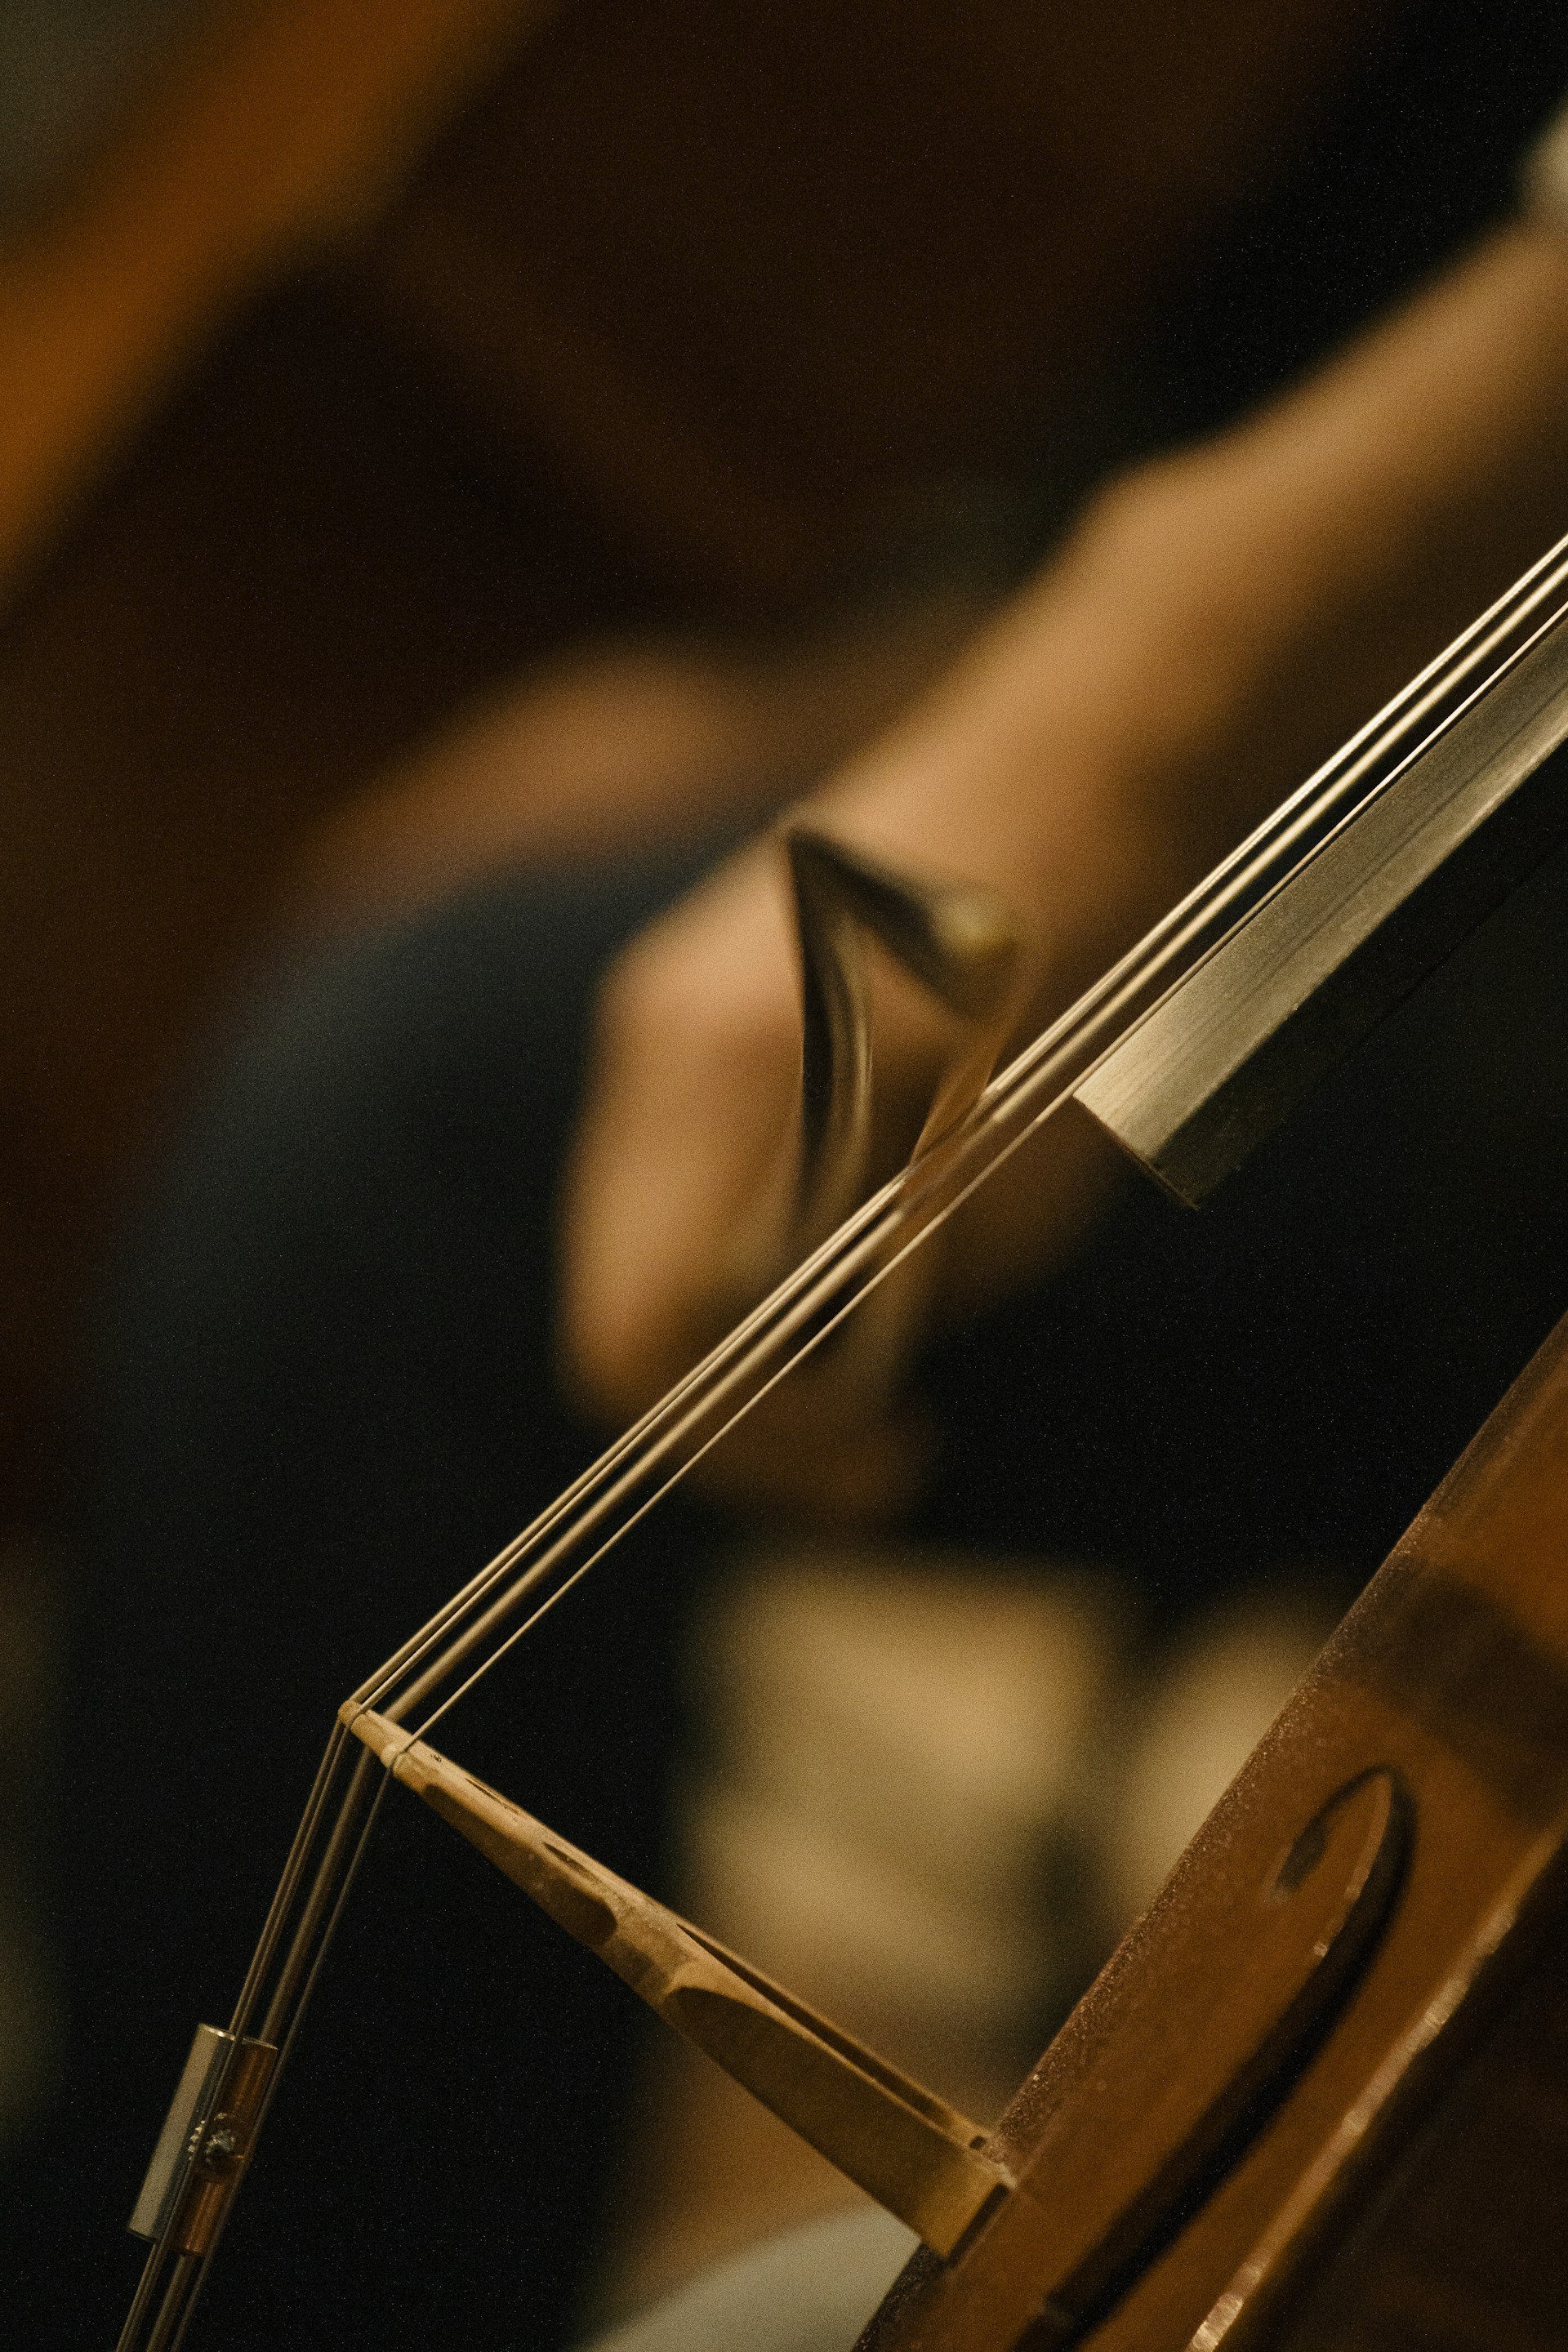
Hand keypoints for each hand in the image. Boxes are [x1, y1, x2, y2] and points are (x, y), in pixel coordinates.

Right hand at [559, 222, 1567, 1516]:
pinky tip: (861, 1240)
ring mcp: (654, 1018)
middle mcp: (646, 1046)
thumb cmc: (1067, 947)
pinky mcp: (689, 1007)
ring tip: (886, 1346)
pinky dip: (750, 1248)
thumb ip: (895, 1284)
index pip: (628, 1334)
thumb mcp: (1008, 1151)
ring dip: (746, 1325)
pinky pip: (681, 1181)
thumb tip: (813, 1390)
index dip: (734, 1441)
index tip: (861, 1462)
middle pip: (618, 1300)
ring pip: (645, 1246)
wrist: (1069, 761)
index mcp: (713, 1078)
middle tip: (879, 1443)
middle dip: (739, 1399)